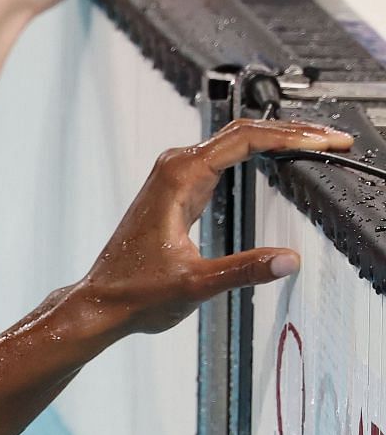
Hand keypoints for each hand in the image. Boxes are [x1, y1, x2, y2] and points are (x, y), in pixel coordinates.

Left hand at [63, 119, 351, 339]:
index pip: (246, 139)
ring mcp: (175, 178)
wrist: (102, 303)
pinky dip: (256, 153)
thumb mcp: (195, 284)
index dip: (292, 136)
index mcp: (179, 178)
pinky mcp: (178, 191)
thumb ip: (243, 270)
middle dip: (292, 131)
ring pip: (233, 142)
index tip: (326, 140)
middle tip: (333, 139)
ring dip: (276, 139)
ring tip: (317, 143)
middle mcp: (174, 168)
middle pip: (243, 132)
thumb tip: (288, 260)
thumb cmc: (135, 292)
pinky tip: (279, 158)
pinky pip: (223, 158)